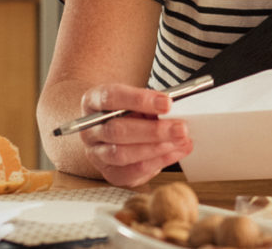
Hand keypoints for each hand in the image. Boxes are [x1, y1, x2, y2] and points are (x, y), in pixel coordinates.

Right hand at [76, 83, 191, 186]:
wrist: (118, 129)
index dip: (139, 99)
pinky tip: (175, 152)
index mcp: (93, 102)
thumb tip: (173, 109)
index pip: (111, 97)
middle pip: (117, 130)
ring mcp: (96, 154)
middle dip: (153, 131)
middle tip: (181, 128)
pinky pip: (131, 171)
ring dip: (156, 148)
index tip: (167, 103)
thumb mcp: (138, 100)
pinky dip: (158, 162)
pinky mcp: (109, 173)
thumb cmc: (130, 110)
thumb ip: (150, 103)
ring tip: (181, 141)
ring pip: (122, 154)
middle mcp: (90, 129)